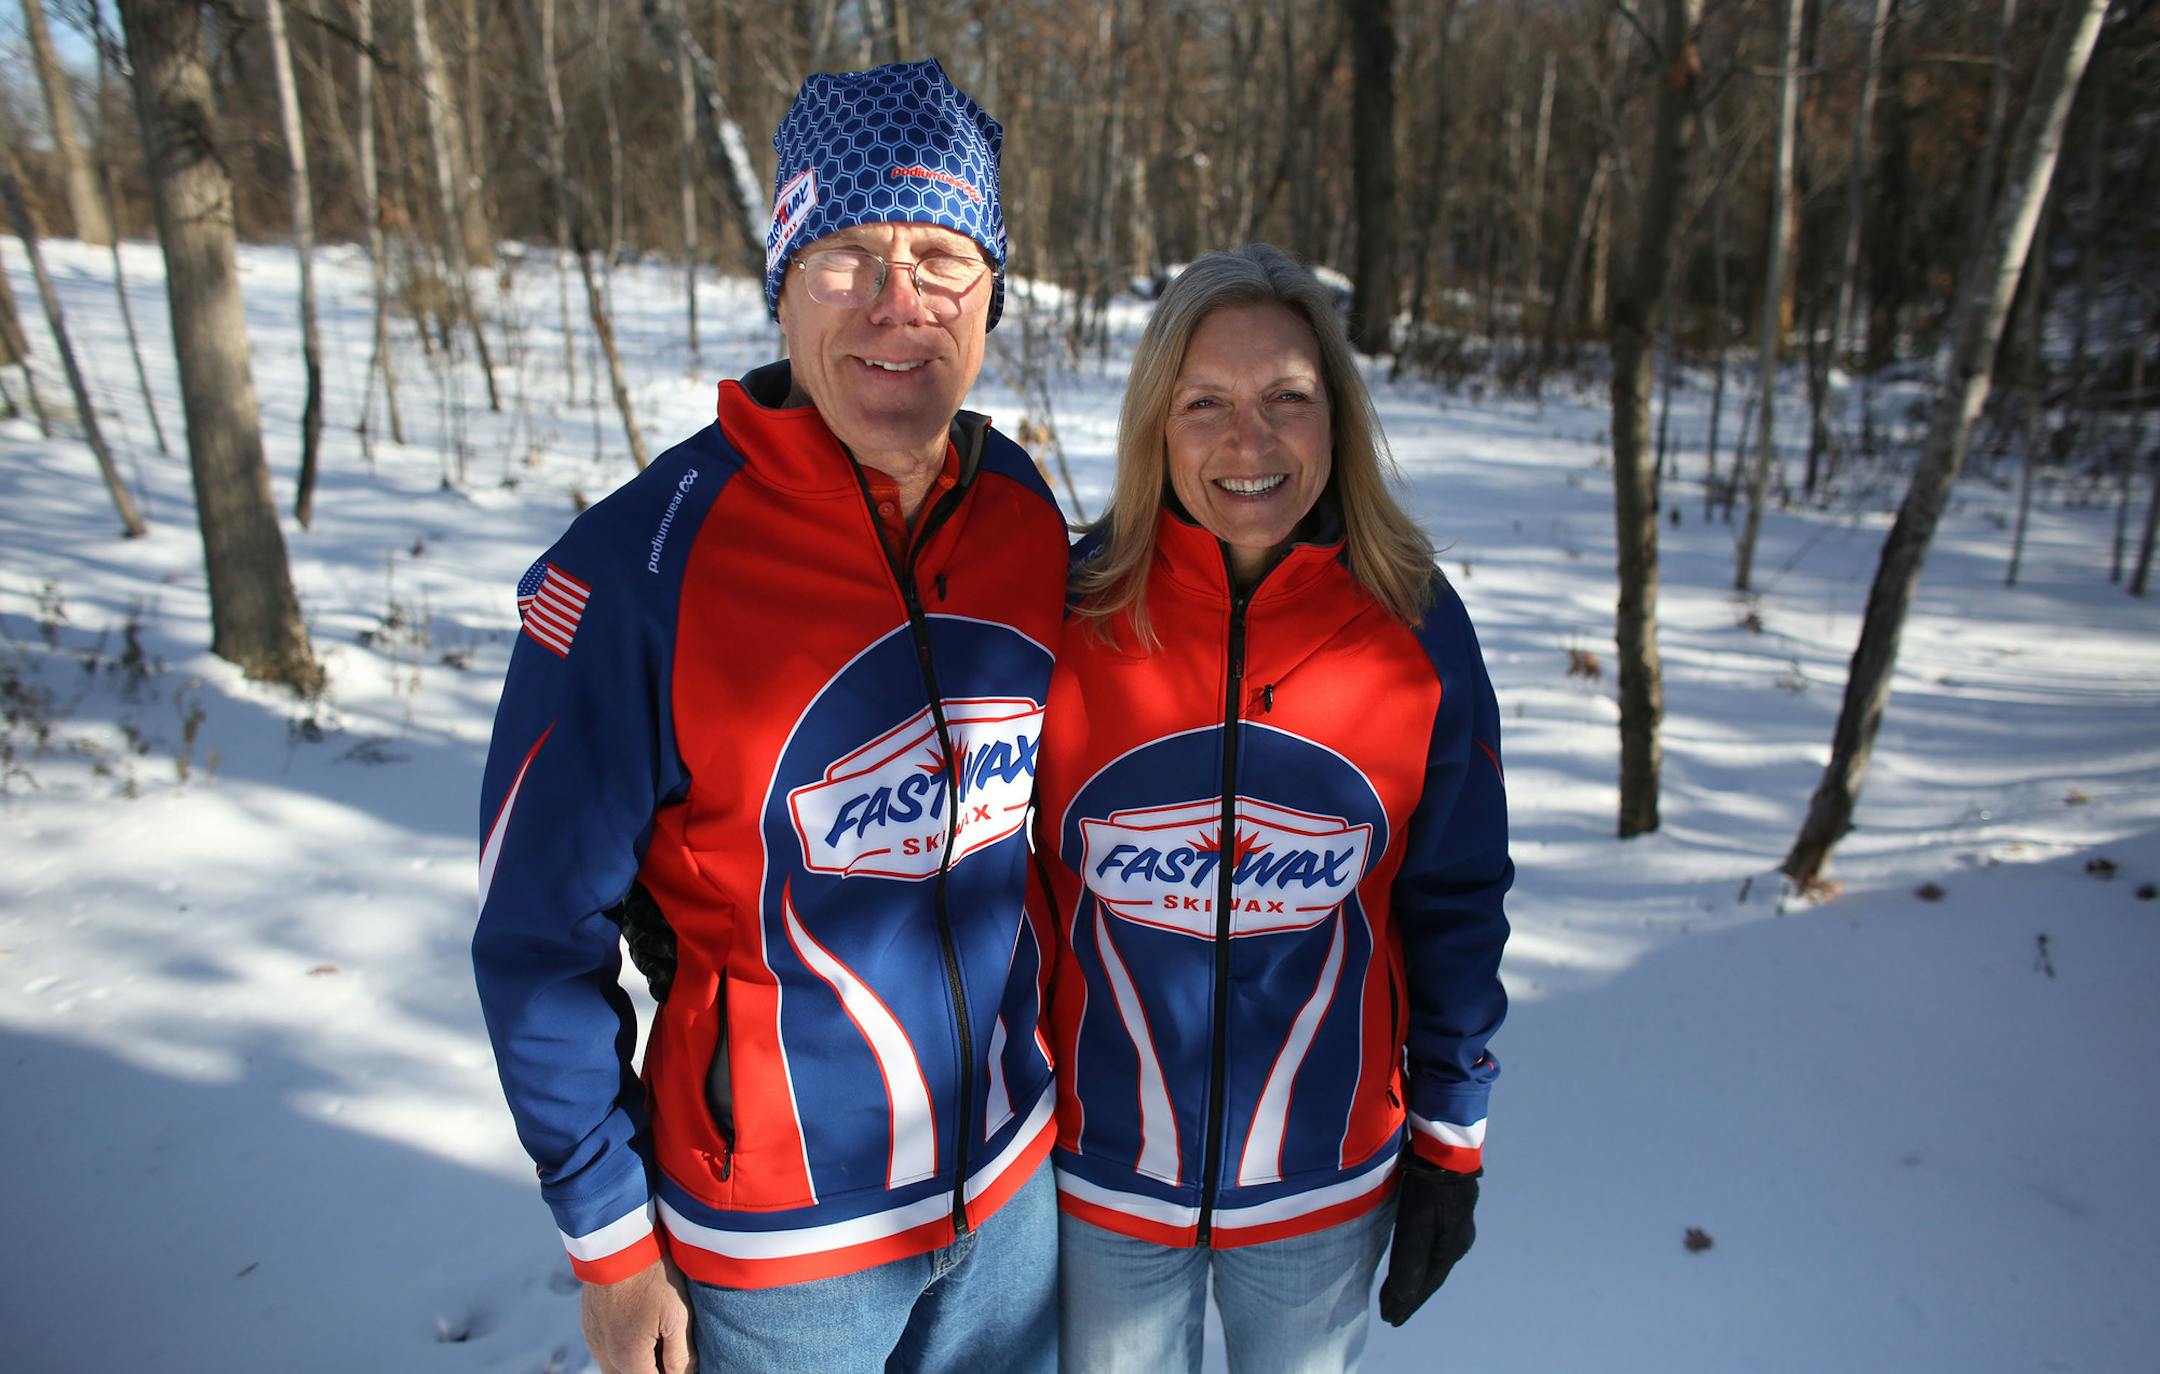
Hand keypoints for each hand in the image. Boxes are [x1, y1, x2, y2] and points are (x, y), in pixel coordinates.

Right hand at [581, 1258, 696, 1373]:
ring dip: (634, 1362)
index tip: (679, 1363)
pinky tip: (637, 1329)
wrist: (619, 1242)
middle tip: (668, 1353)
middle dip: (650, 1368)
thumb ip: (680, 1355)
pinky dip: (620, 1348)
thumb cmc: (652, 1277)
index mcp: (628, 1358)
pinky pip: (603, 1348)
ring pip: (614, 1366)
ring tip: (655, 1340)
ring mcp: (593, 1338)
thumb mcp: (677, 1316)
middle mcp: (605, 1354)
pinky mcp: (587, 1322)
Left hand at [1377, 1159, 1478, 1326]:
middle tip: (1391, 1314)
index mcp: (1451, 1248)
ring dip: (1414, 1278)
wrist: (1444, 1147)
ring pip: (1430, 1260)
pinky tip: (1411, 1257)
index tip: (1390, 1320)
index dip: (1407, 1303)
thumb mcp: (1416, 1224)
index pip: (1425, 1285)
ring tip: (1398, 1293)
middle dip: (1410, 1295)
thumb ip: (1409, 1261)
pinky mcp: (1446, 1209)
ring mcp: (1454, 1224)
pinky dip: (1417, 1258)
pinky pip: (1430, 1244)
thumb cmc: (1429, 1187)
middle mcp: (1457, 1240)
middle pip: (1429, 1275)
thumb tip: (1403, 1299)